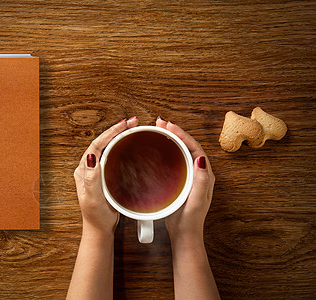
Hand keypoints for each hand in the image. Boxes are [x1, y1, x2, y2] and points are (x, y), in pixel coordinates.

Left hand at [74, 117, 138, 237]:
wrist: (100, 228)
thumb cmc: (95, 216)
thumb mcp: (93, 199)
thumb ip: (91, 180)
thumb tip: (91, 158)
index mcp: (84, 170)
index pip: (96, 145)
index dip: (109, 133)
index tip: (123, 126)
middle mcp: (89, 168)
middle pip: (102, 142)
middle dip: (117, 130)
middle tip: (132, 122)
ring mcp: (98, 171)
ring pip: (108, 147)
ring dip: (120, 136)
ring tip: (133, 128)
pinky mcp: (106, 174)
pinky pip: (114, 155)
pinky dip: (122, 146)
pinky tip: (131, 144)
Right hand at [156, 118, 215, 240]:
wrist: (184, 234)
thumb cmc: (189, 220)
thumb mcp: (196, 201)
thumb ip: (200, 181)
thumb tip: (201, 159)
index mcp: (204, 175)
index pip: (195, 147)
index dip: (182, 134)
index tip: (169, 126)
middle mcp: (198, 172)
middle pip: (188, 146)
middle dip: (175, 132)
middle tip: (160, 123)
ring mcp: (189, 176)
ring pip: (181, 151)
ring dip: (171, 139)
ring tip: (159, 130)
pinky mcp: (181, 180)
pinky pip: (175, 160)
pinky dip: (167, 150)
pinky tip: (158, 148)